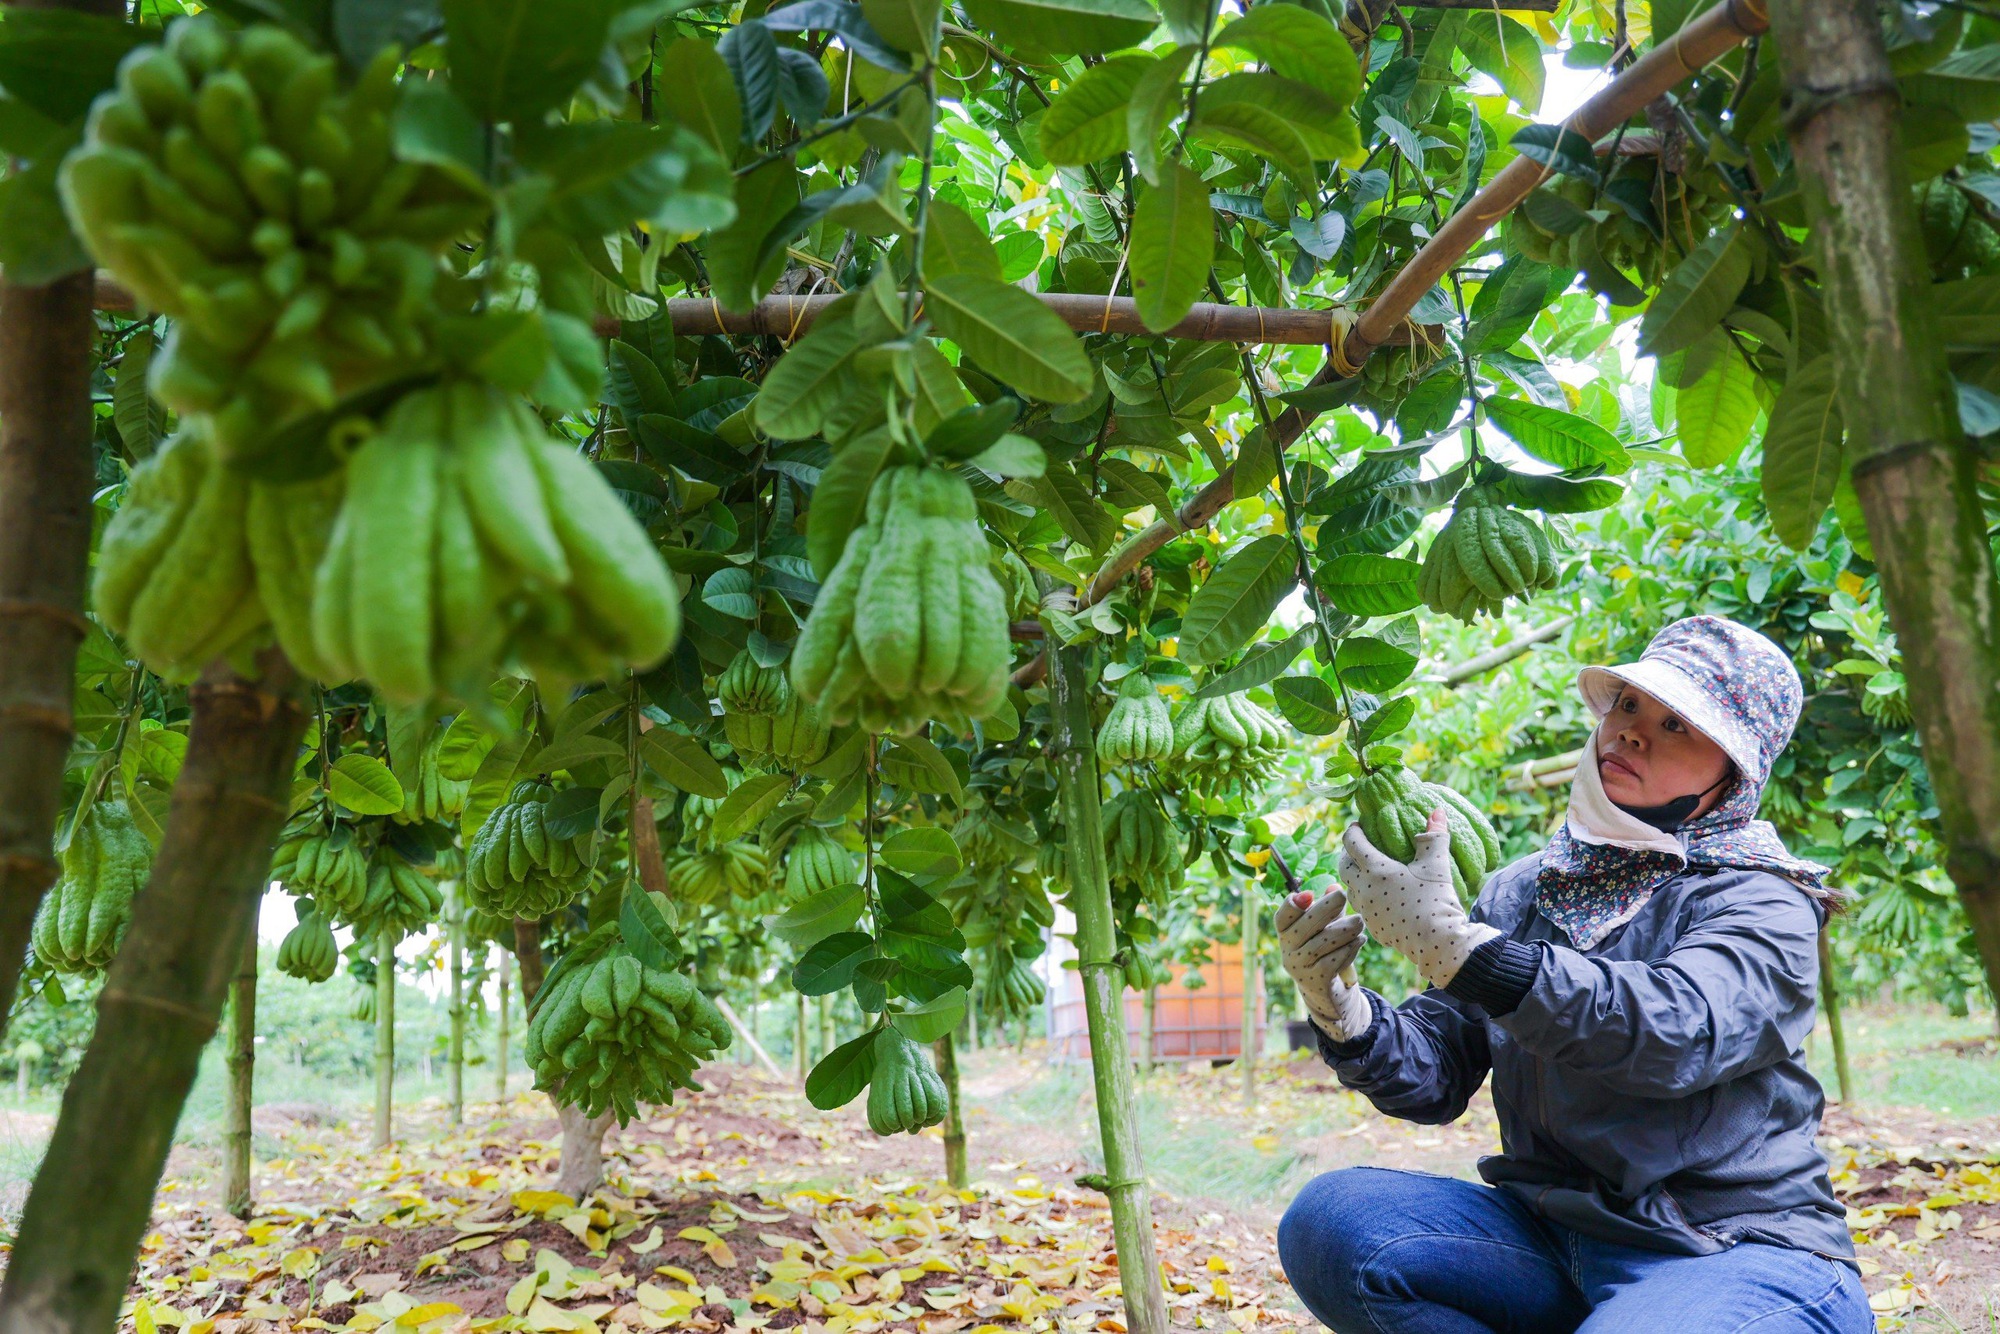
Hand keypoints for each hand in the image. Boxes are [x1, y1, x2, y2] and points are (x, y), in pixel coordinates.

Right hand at [1275, 886, 1371, 1039]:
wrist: (1327, 992)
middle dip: (1326, 908)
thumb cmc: (1325, 951)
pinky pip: (1334, 960)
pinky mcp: (1316, 981)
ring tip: (1359, 922)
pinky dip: (1350, 948)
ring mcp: (1300, 967)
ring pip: (1323, 942)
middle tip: (1343, 896)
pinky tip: (1359, 941)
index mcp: (1286, 934)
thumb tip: (1334, 887)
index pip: (1282, 917)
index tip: (1309, 894)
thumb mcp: (1324, 929)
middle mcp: (1287, 951)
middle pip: (1305, 925)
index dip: (1292, 905)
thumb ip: (1328, 909)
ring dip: (1344, 929)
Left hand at [1338, 810, 1498, 988]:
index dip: (1353, 831)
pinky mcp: (1373, 927)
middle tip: (1359, 847)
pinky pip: (1362, 908)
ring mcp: (1366, 911)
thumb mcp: (1437, 864)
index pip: (1352, 843)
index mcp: (1375, 870)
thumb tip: (1437, 810)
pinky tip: (1381, 896)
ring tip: (1368, 871)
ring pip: (1349, 888)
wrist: (1439, 942)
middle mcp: (1364, 890)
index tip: (1358, 825)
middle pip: (1343, 866)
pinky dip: (1365, 897)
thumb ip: (1434, 835)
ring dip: (1355, 877)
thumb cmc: (1436, 899)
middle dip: (1348, 854)